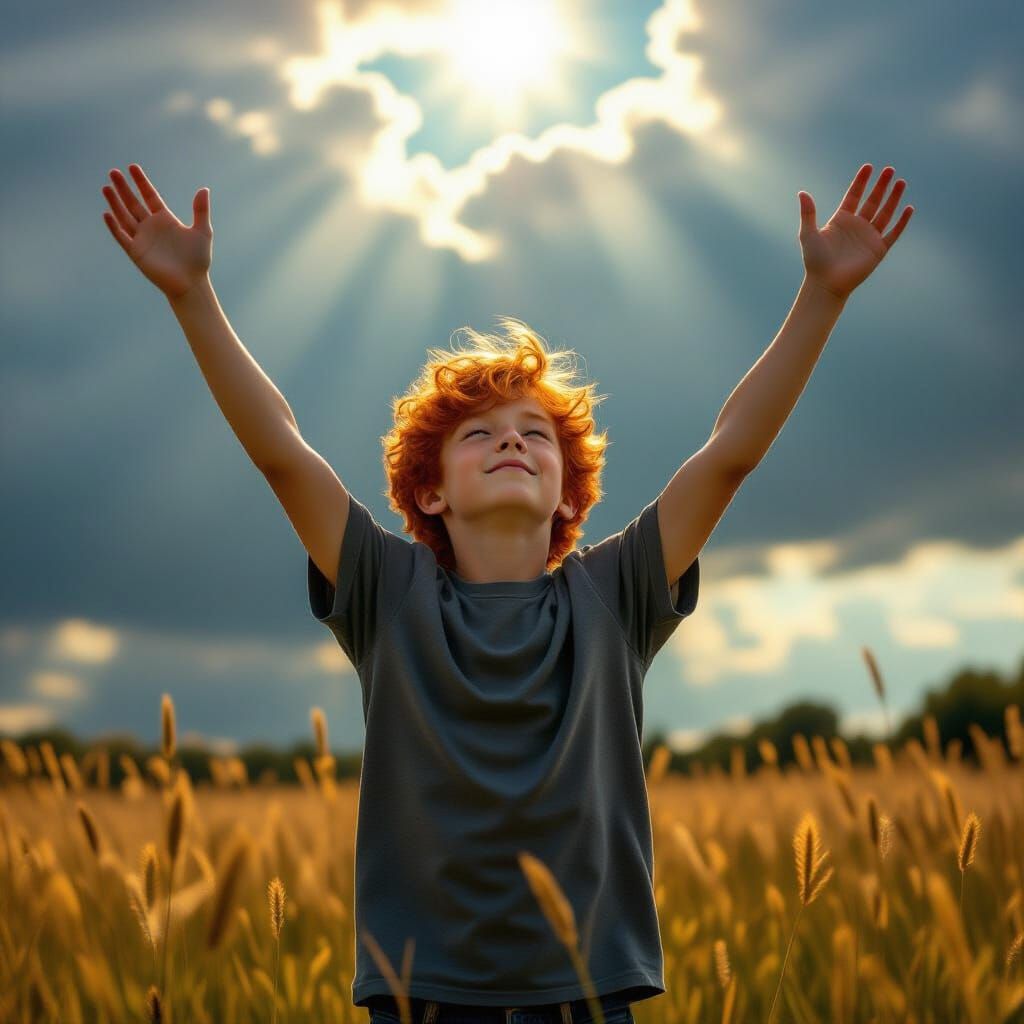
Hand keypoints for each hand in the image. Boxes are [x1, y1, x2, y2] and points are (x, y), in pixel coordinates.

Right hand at [102, 164, 212, 299]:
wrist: (191, 283)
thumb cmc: (198, 259)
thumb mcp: (202, 231)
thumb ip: (200, 210)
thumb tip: (204, 189)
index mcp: (165, 219)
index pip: (149, 196)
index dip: (141, 182)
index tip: (132, 167)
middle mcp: (151, 227)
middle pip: (133, 203)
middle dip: (123, 188)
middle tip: (113, 171)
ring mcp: (142, 239)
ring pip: (124, 216)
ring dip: (115, 203)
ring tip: (106, 187)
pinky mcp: (136, 252)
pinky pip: (122, 237)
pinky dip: (114, 226)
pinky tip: (107, 213)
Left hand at [798, 164, 913, 299]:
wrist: (826, 284)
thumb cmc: (814, 261)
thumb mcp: (808, 234)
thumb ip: (808, 213)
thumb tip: (802, 192)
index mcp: (841, 220)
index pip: (854, 195)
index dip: (861, 182)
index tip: (868, 167)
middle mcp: (856, 226)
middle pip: (872, 201)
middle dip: (881, 185)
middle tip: (889, 169)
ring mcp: (868, 237)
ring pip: (885, 213)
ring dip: (893, 198)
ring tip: (901, 182)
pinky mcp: (878, 249)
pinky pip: (893, 232)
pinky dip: (901, 221)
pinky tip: (908, 208)